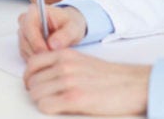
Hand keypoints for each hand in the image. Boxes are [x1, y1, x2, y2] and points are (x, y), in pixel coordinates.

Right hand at [18, 4, 86, 58]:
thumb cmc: (70, 24)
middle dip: (37, 51)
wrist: (68, 27)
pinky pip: (25, 54)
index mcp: (35, 11)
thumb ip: (65, 35)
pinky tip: (48, 58)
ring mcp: (23, 32)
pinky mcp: (24, 42)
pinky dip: (36, 58)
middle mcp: (25, 20)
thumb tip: (52, 45)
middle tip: (52, 58)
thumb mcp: (74, 28)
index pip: (29, 26)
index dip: (36, 41)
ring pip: (24, 48)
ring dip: (37, 56)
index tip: (47, 51)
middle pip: (24, 39)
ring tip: (53, 57)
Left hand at [24, 49, 149, 115]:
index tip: (33, 85)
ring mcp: (68, 81)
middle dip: (35, 91)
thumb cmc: (110, 77)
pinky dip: (48, 108)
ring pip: (36, 94)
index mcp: (65, 55)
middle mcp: (64, 66)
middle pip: (32, 81)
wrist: (133, 84)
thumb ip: (62, 65)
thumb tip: (43, 76)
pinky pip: (45, 105)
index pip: (32, 64)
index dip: (29, 77)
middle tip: (45, 98)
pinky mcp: (74, 98)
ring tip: (53, 104)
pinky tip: (59, 109)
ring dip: (41, 101)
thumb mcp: (82, 62)